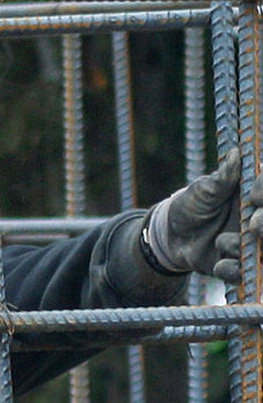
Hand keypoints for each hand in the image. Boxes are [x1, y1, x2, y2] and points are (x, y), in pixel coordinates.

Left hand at [145, 148, 262, 283]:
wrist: (172, 235)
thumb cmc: (191, 204)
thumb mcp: (203, 190)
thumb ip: (222, 178)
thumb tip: (236, 153)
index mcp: (253, 197)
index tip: (252, 198)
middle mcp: (258, 220)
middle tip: (251, 226)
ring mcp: (253, 244)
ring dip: (247, 248)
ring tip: (222, 243)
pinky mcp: (243, 265)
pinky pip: (247, 272)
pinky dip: (234, 269)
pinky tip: (219, 263)